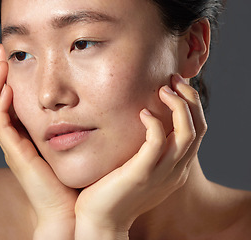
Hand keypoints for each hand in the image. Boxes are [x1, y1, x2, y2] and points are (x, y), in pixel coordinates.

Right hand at [0, 45, 77, 238]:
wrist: (67, 210)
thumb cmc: (71, 180)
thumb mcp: (69, 147)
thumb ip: (70, 129)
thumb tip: (86, 107)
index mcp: (25, 138)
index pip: (11, 104)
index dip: (10, 81)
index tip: (16, 58)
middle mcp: (14, 140)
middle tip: (2, 52)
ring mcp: (12, 147)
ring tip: (1, 62)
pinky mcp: (14, 153)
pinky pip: (1, 124)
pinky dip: (1, 104)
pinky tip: (7, 87)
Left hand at [75, 74, 206, 238]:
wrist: (101, 220)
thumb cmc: (115, 190)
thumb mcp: (139, 168)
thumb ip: (148, 151)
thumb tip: (144, 124)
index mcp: (175, 168)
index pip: (197, 132)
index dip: (191, 106)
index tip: (175, 87)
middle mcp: (175, 170)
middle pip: (199, 129)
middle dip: (190, 99)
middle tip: (173, 80)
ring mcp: (161, 173)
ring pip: (187, 134)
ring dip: (178, 106)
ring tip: (163, 89)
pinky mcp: (141, 174)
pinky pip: (157, 143)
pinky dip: (155, 124)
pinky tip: (142, 113)